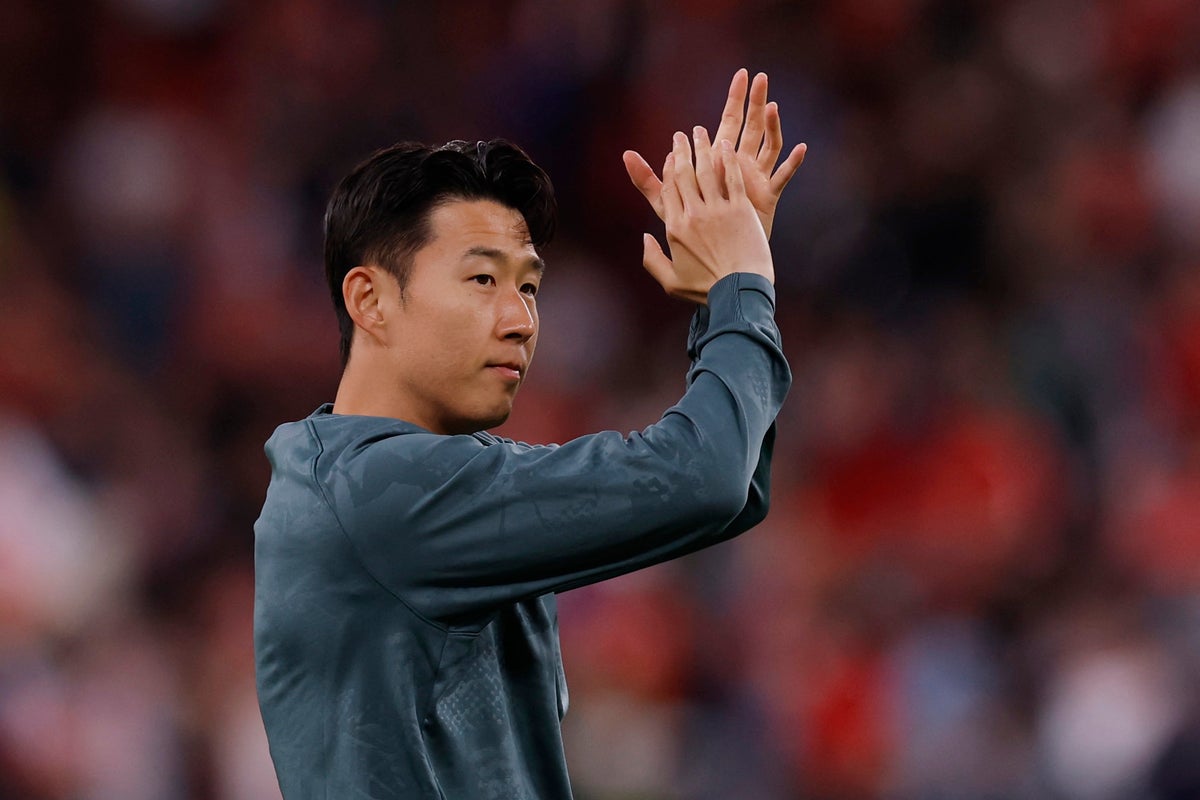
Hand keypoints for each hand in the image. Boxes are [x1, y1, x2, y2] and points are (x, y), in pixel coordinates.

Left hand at [624, 68, 806, 239]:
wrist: (721, 262)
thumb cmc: (694, 236)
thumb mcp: (667, 206)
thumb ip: (649, 181)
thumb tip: (625, 155)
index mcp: (717, 163)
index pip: (725, 123)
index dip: (732, 100)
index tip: (739, 75)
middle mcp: (737, 166)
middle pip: (748, 126)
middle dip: (753, 101)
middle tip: (757, 75)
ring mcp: (755, 179)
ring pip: (768, 144)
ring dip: (771, 124)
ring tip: (772, 105)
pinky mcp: (768, 196)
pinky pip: (783, 176)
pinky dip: (792, 163)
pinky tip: (801, 148)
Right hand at [640, 127, 773, 304]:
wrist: (739, 292)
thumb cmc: (705, 290)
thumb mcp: (670, 281)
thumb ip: (652, 259)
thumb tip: (644, 238)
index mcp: (675, 228)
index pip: (667, 189)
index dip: (668, 169)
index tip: (670, 156)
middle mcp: (693, 215)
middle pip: (684, 174)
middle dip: (681, 150)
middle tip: (682, 135)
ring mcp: (718, 210)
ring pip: (706, 170)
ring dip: (702, 147)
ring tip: (700, 132)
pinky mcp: (741, 210)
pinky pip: (731, 177)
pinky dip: (727, 160)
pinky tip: (725, 146)